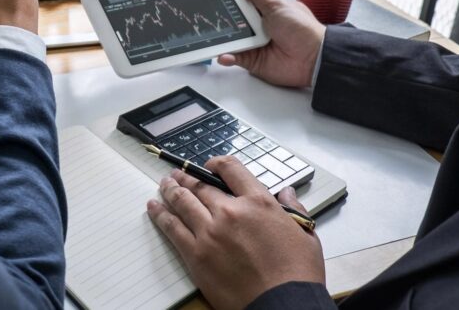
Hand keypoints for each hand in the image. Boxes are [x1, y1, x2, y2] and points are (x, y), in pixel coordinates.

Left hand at [147, 157, 324, 309]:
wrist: (283, 305)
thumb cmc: (297, 274)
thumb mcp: (305, 234)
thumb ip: (293, 209)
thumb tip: (287, 192)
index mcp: (258, 203)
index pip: (231, 169)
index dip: (217, 163)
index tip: (209, 165)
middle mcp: (230, 212)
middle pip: (201, 185)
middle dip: (187, 177)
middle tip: (177, 174)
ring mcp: (210, 232)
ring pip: (182, 201)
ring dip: (170, 190)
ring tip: (164, 185)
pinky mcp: (196, 254)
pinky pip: (172, 228)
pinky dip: (161, 214)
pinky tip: (154, 207)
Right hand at [218, 0, 325, 87]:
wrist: (313, 57)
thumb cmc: (301, 29)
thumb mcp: (278, 5)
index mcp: (266, 13)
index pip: (243, 5)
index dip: (231, 2)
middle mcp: (260, 28)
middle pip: (234, 23)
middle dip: (224, 21)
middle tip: (213, 19)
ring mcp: (255, 45)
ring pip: (233, 40)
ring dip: (224, 39)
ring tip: (214, 37)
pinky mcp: (254, 61)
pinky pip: (236, 58)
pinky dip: (228, 57)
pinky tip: (224, 54)